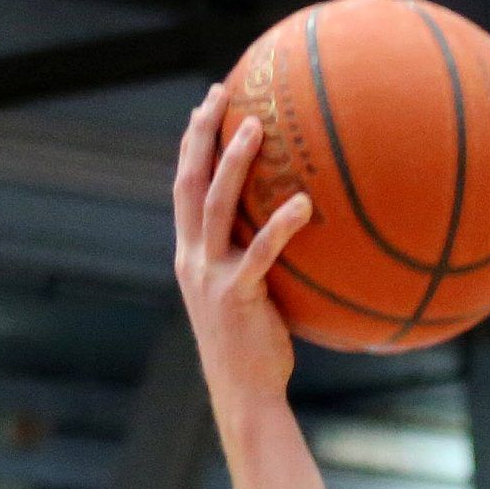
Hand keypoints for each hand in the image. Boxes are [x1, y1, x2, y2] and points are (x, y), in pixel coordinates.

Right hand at [172, 84, 311, 409]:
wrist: (245, 394)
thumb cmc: (257, 351)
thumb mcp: (251, 299)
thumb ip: (261, 264)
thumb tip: (304, 237)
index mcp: (192, 255)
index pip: (185, 186)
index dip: (193, 144)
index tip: (208, 106)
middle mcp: (193, 258)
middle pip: (189, 181)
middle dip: (200, 134)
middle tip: (221, 94)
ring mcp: (210, 276)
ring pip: (216, 205)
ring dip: (233, 163)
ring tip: (255, 128)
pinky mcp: (236, 296)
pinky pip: (259, 252)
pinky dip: (280, 225)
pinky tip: (303, 202)